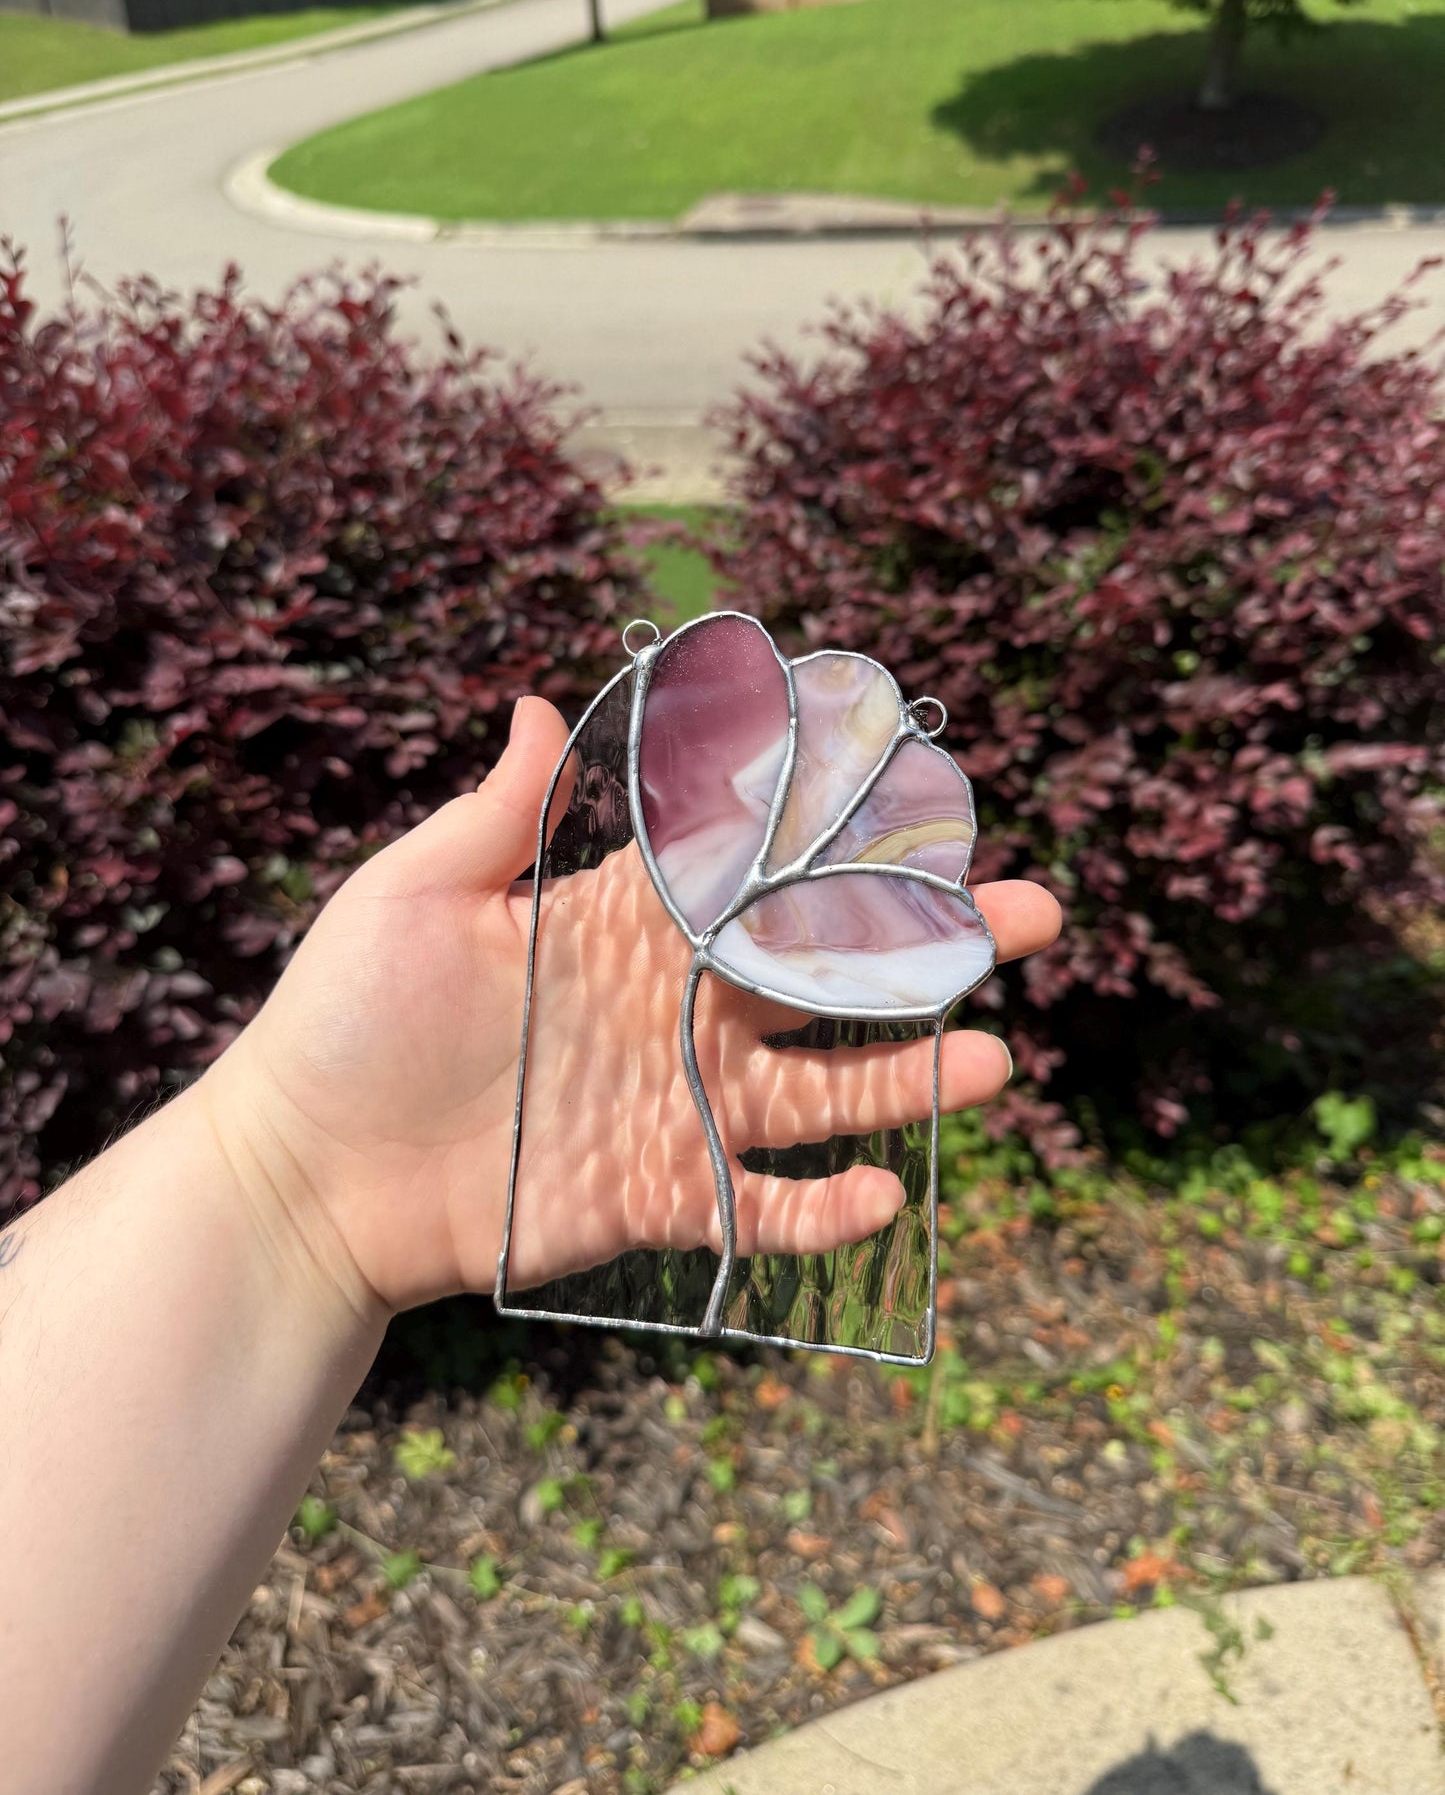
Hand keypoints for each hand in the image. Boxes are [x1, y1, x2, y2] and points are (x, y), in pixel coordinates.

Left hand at [201, 698, 1060, 1314]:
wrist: (306, 1174)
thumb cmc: (345, 1019)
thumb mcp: (414, 897)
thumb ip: (498, 815)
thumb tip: (536, 701)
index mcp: (629, 921)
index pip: (764, 869)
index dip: (846, 839)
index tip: (936, 803)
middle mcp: (676, 1007)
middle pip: (829, 972)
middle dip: (932, 945)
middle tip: (1033, 914)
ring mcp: (677, 1107)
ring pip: (822, 1090)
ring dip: (909, 1081)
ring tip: (995, 1065)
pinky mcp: (658, 1197)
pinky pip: (761, 1209)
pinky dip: (823, 1210)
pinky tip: (884, 1192)